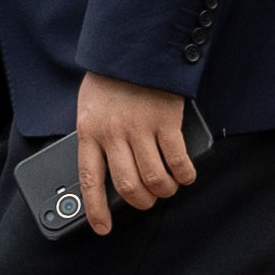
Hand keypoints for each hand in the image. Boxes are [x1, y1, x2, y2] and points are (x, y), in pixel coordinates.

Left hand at [74, 73, 196, 216]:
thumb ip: (95, 136)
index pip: (90, 180)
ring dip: (164, 190)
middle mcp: (112, 133)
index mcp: (88, 131)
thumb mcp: (90, 107)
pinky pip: (177, 160)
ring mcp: (140, 128)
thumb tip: (107, 171)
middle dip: (140, 202)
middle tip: (147, 201)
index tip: (103, 228)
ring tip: (168, 188)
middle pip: (128, 185)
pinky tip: (186, 175)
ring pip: (154, 178)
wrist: (134, 46)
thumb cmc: (110, 78)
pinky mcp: (165, 121)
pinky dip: (184, 174)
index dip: (96, 209)